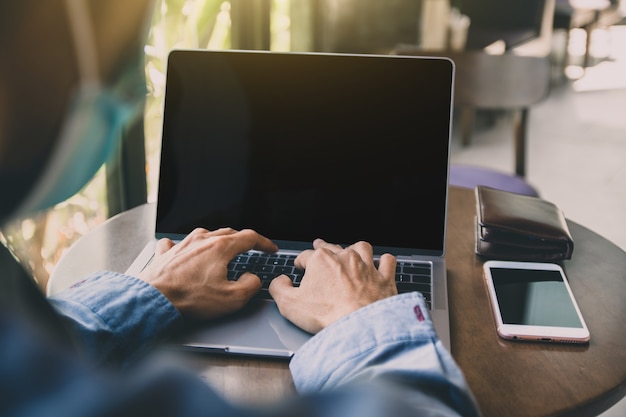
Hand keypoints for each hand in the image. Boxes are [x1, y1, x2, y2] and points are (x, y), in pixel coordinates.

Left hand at [138, 228, 277, 319]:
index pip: (250, 237)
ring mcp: (182, 244)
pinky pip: (177, 242)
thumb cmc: (190, 299)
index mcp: (221, 247)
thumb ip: (251, 286)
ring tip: (220, 249)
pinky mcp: (166, 253)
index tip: (270, 249)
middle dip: (242, 240)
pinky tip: (181, 249)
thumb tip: (253, 279)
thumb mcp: (232, 299)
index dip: (264, 243)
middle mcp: (202, 240)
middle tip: (249, 249)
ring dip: (216, 240)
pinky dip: (184, 246)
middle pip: (229, 233)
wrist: (154, 300)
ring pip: (205, 234)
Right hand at [269, 239, 397, 333]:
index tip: (300, 266)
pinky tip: (382, 263)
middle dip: (324, 247)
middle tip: (320, 247)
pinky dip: (384, 261)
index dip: (301, 261)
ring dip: (355, 249)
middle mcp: (345, 258)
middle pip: (333, 247)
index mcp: (321, 261)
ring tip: (351, 251)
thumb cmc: (327, 315)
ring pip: (362, 248)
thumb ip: (279, 289)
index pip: (306, 255)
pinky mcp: (384, 278)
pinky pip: (387, 262)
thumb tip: (279, 281)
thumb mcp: (289, 305)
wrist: (360, 326)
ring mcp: (367, 266)